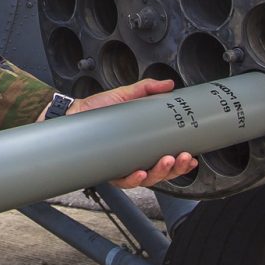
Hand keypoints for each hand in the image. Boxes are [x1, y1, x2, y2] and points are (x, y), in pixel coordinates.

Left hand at [66, 78, 199, 188]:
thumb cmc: (96, 109)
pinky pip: (123, 181)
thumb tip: (168, 84)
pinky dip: (134, 178)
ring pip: (146, 179)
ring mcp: (121, 166)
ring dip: (159, 173)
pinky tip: (140, 171)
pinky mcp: (108, 169)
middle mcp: (134, 158)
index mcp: (142, 144)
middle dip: (175, 168)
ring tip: (166, 161)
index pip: (166, 158)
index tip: (191, 157)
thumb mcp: (124, 95)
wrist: (73, 114)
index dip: (181, 162)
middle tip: (182, 157)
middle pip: (160, 172)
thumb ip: (146, 88)